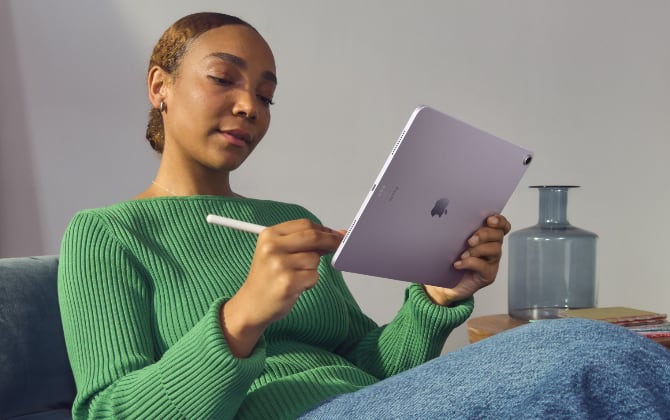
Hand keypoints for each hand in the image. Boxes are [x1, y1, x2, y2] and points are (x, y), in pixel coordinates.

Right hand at [221, 219, 343, 356]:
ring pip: (314, 259)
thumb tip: (336, 234)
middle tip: (339, 245)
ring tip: (296, 276)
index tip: (335, 234)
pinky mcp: (288, 282)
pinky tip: (296, 286)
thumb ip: (303, 242)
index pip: (305, 225)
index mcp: (269, 235)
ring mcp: (279, 265)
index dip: (324, 229)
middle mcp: (272, 247)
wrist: (251, 305)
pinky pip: (314, 276)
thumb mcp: (277, 252)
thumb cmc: (267, 278)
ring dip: (312, 269)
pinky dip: (310, 282)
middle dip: (331, 241)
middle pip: (313, 237)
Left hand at [424, 215, 510, 305]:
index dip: (499, 221)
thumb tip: (450, 219)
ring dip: (478, 249)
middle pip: (498, 235)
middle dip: (485, 234)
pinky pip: (484, 266)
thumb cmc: (452, 260)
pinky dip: (470, 263)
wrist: (446, 284)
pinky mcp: (488, 275)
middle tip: (470, 240)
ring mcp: (492, 262)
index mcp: (487, 237)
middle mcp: (492, 248)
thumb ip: (459, 231)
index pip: (502, 226)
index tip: (489, 220)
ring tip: (463, 254)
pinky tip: (458, 264)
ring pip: (494, 250)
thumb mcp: (455, 242)